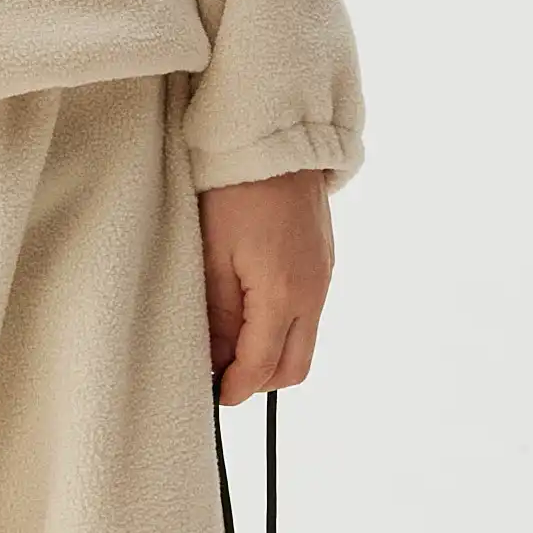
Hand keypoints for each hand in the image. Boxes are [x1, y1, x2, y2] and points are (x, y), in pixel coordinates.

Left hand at [201, 178, 333, 405]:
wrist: (276, 137)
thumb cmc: (234, 189)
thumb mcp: (213, 256)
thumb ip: (219, 316)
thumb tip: (217, 361)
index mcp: (285, 294)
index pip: (263, 367)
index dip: (233, 389)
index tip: (208, 394)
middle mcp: (314, 292)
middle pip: (293, 368)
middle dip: (257, 381)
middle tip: (218, 373)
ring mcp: (323, 276)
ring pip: (302, 342)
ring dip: (270, 353)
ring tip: (229, 340)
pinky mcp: (323, 260)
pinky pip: (306, 313)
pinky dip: (281, 327)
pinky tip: (249, 311)